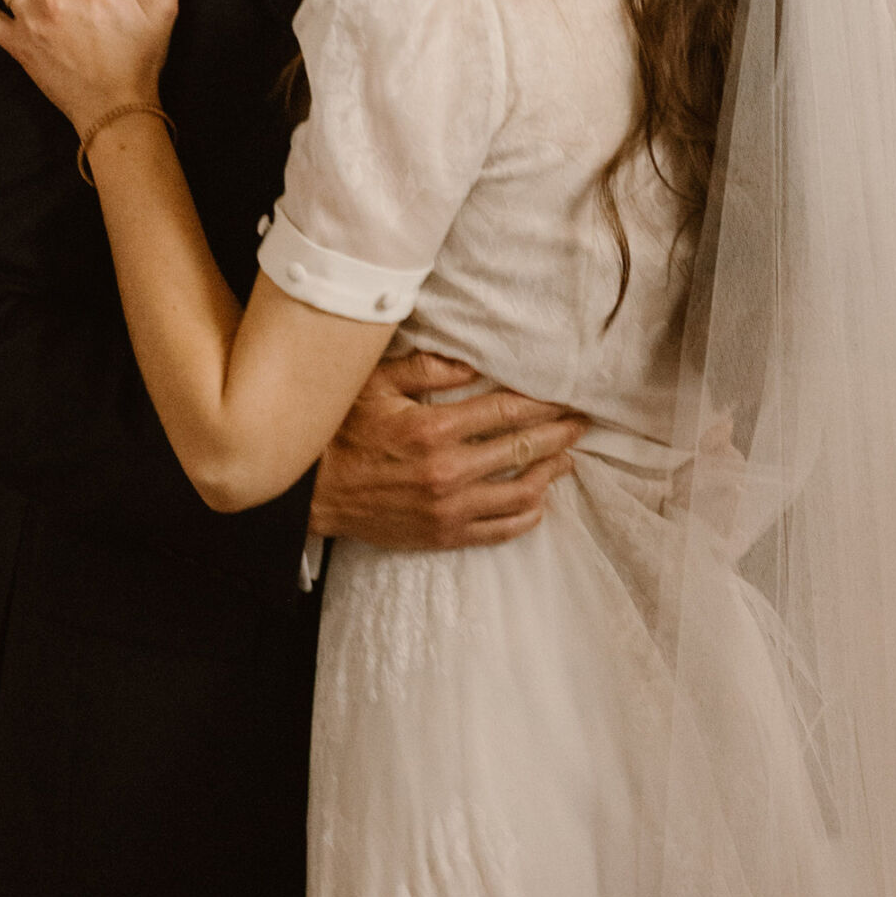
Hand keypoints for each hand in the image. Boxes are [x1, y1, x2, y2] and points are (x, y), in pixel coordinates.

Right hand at [310, 354, 585, 549]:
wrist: (312, 492)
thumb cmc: (342, 431)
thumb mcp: (375, 385)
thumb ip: (426, 368)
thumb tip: (473, 361)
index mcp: (434, 429)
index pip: (507, 411)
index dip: (544, 403)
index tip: (567, 396)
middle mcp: (448, 471)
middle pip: (523, 450)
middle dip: (560, 434)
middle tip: (583, 423)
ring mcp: (449, 508)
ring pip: (521, 494)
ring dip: (551, 474)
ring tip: (567, 459)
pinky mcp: (443, 535)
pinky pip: (500, 530)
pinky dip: (528, 516)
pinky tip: (539, 501)